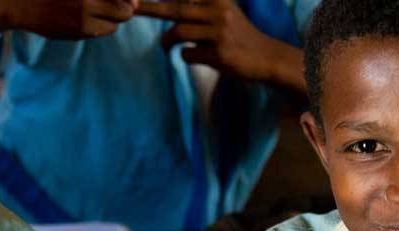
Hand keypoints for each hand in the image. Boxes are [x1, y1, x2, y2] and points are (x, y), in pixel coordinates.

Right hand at [0, 0, 138, 39]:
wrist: (23, 4)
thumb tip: (136, 3)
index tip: (131, 1)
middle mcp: (87, 0)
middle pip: (125, 11)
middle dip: (125, 9)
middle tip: (113, 5)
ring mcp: (83, 16)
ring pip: (116, 24)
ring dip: (112, 19)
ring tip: (95, 10)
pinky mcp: (78, 32)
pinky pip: (102, 32)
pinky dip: (100, 26)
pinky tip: (85, 18)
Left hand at [137, 0, 295, 84]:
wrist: (267, 58)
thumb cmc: (239, 36)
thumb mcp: (224, 13)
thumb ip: (200, 8)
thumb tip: (166, 9)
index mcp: (218, 0)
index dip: (163, 0)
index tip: (139, 0)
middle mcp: (219, 12)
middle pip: (176, 9)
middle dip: (150, 8)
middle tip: (132, 8)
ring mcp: (219, 32)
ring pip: (178, 32)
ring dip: (167, 40)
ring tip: (167, 45)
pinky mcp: (219, 53)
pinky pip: (187, 54)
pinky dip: (184, 56)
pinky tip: (195, 57)